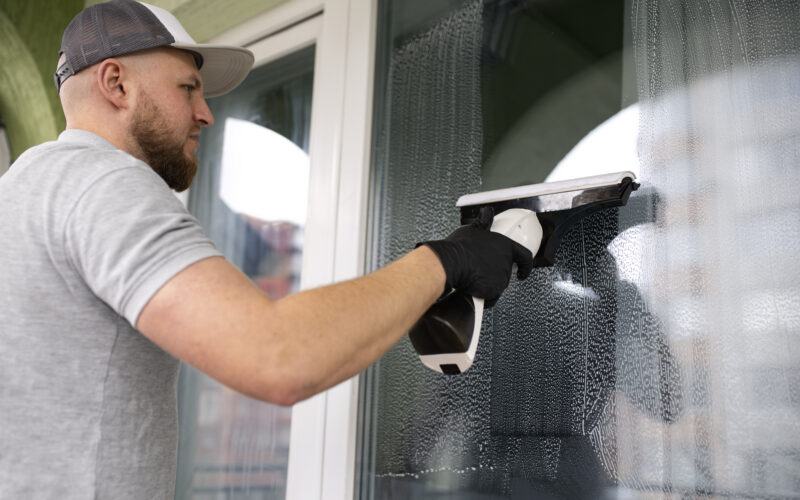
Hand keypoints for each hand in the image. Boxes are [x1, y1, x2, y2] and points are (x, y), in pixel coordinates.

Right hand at [419, 207, 534, 305]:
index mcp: (505, 246)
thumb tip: (486, 213)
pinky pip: (490, 297)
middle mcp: (506, 262)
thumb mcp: (473, 229)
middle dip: (496, 275)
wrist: (450, 263)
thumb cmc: (460, 247)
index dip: (525, 265)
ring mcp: (501, 278)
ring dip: (488, 284)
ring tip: (474, 277)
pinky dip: (482, 295)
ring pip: (497, 285)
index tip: (523, 270)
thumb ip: (484, 222)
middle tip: (483, 272)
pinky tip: (473, 288)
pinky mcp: (492, 291)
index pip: (524, 256)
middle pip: (506, 273)